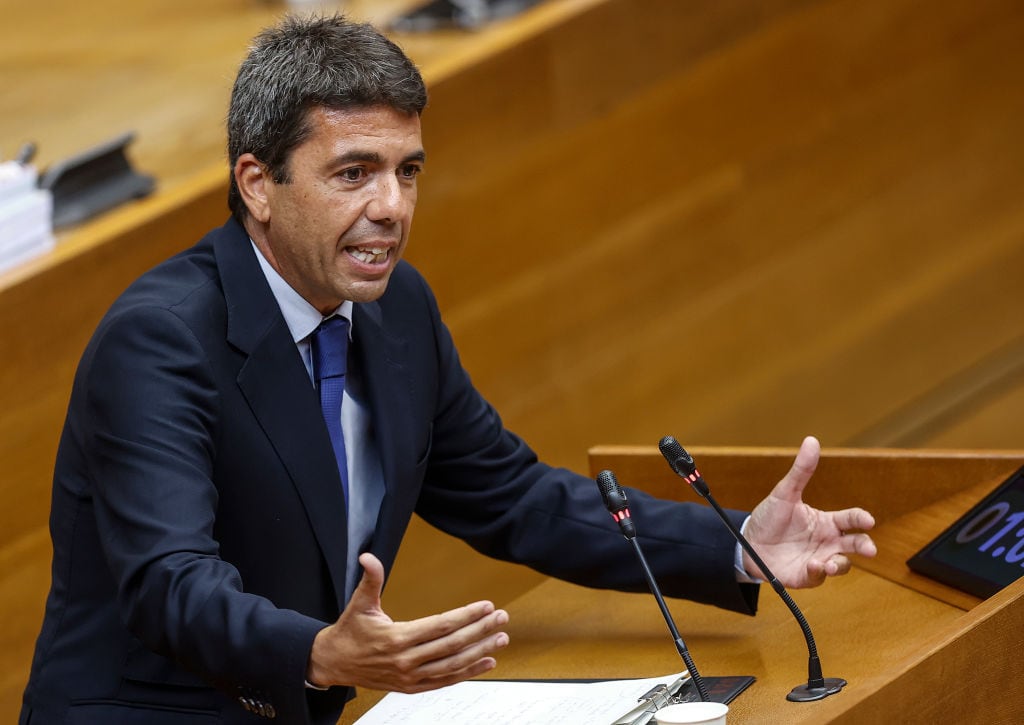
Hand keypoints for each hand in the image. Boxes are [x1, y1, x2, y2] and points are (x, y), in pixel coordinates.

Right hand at [306, 553, 509, 692]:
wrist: (332, 664)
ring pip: (453, 665)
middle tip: (502, 618)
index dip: (466, 616)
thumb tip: (368, 556)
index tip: (486, 606)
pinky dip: (468, 673)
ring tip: (501, 639)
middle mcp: (406, 660)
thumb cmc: (349, 632)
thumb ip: (370, 579)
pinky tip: (486, 662)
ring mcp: (410, 676)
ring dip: (480, 652)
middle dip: (481, 631)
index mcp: (397, 638)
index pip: (441, 625)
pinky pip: (445, 680)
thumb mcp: (359, 603)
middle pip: (452, 645)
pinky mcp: (411, 687)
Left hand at [743, 436, 876, 587]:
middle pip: (855, 544)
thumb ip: (801, 471)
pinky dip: (818, 573)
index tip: (868, 520)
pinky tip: (812, 566)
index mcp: (826, 521)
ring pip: (842, 565)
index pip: (851, 519)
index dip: (861, 519)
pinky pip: (819, 578)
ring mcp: (818, 559)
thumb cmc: (769, 517)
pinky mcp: (806, 575)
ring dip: (840, 565)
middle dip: (865, 547)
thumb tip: (811, 441)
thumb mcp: (784, 493)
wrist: (747, 543)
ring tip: (830, 564)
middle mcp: (826, 541)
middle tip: (870, 549)